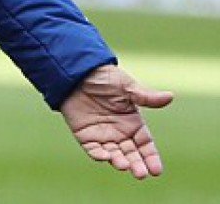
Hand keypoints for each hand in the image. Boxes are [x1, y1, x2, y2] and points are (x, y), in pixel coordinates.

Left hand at [59, 64, 173, 178]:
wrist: (76, 73)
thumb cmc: (104, 78)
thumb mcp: (126, 87)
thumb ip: (145, 97)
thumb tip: (170, 96)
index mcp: (133, 123)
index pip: (145, 145)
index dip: (151, 157)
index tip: (156, 171)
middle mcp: (120, 132)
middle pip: (131, 154)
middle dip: (137, 165)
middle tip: (141, 174)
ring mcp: (102, 135)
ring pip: (114, 154)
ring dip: (119, 161)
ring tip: (124, 166)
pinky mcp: (85, 135)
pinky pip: (92, 149)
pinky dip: (98, 154)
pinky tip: (105, 157)